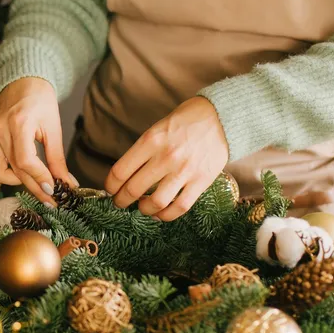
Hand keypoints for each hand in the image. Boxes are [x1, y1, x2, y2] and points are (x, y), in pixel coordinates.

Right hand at [0, 77, 73, 206]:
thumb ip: (57, 158)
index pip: (25, 161)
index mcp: (19, 123)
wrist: (21, 79)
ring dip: (12, 181)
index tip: (54, 190)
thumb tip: (67, 184)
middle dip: (32, 187)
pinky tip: (12, 170)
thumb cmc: (40, 99)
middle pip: (12, 171)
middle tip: (49, 197)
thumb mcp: (53, 127)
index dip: (39, 179)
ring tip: (29, 178)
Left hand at [105, 96, 228, 220]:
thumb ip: (143, 150)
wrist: (223, 116)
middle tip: (120, 202)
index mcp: (151, 140)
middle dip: (122, 200)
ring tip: (142, 207)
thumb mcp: (158, 128)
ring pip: (156, 203)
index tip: (110, 189)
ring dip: (144, 210)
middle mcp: (166, 156)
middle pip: (134, 190)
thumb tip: (125, 175)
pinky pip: (179, 207)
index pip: (121, 171)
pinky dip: (166, 215)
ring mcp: (185, 170)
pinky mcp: (201, 181)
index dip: (110, 185)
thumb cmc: (186, 121)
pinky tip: (160, 213)